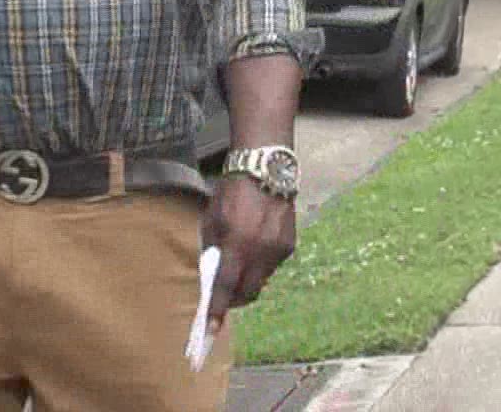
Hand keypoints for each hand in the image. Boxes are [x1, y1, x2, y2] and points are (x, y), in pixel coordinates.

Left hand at [201, 172, 295, 340]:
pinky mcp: (290, 244)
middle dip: (236, 298)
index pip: (227, 286)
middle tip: (225, 295)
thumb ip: (213, 250)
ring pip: (262, 279)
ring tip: (240, 262)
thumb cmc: (232, 192)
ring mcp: (279, 249)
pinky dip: (260, 263)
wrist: (265, 169)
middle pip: (249, 291)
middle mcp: (261, 250)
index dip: (218, 310)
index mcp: (238, 243)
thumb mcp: (213, 220)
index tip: (211, 330)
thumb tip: (214, 277)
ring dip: (249, 279)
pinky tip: (255, 246)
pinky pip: (272, 265)